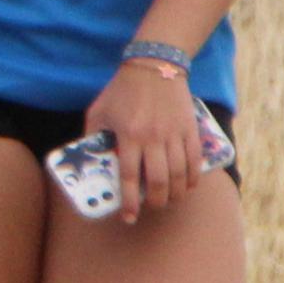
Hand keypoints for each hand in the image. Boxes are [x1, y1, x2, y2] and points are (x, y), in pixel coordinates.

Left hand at [80, 63, 215, 226]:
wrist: (153, 65)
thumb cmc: (121, 90)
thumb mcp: (98, 111)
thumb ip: (92, 136)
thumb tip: (89, 161)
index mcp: (128, 135)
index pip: (130, 177)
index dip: (130, 201)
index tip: (128, 217)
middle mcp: (152, 137)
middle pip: (159, 181)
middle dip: (156, 202)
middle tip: (152, 208)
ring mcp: (173, 133)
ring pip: (178, 174)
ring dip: (175, 194)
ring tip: (169, 200)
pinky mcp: (189, 128)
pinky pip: (194, 159)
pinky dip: (192, 177)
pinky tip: (187, 186)